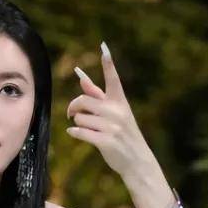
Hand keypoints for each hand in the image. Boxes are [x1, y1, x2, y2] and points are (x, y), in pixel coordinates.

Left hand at [66, 42, 156, 179]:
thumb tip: (81, 78)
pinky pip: (80, 132)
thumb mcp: (115, 114)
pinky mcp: (106, 141)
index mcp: (120, 102)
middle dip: (73, 107)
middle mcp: (117, 112)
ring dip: (77, 123)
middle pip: (83, 101)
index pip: (113, 79)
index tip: (103, 47)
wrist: (136, 160)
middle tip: (71, 113)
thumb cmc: (123, 135)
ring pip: (80, 118)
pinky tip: (73, 133)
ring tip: (85, 128)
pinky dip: (74, 133)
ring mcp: (112, 127)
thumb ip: (98, 97)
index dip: (108, 64)